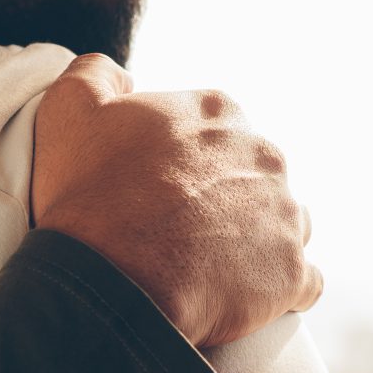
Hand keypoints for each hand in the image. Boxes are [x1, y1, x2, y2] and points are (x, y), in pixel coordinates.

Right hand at [30, 54, 322, 347]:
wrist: (114, 281)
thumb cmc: (91, 197)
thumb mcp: (70, 110)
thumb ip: (94, 75)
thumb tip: (118, 73)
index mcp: (219, 113)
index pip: (217, 132)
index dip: (185, 163)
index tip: (159, 190)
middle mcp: (264, 155)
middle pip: (254, 177)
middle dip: (228, 202)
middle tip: (182, 234)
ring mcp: (285, 214)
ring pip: (284, 225)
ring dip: (258, 243)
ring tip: (213, 270)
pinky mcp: (293, 272)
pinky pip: (303, 283)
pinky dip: (279, 291)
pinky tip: (245, 299)